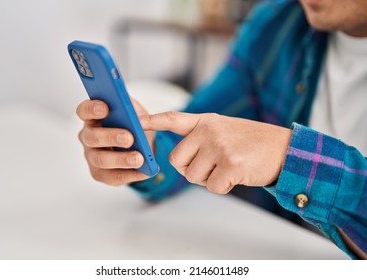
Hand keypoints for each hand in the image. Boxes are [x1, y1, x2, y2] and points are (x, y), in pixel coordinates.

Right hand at [76, 98, 153, 185]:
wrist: (141, 144)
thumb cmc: (132, 123)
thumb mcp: (136, 111)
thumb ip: (134, 110)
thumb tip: (139, 120)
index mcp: (93, 117)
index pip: (84, 110)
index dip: (92, 108)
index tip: (105, 108)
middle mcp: (88, 136)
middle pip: (92, 137)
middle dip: (110, 137)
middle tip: (129, 138)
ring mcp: (92, 156)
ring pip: (100, 159)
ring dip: (121, 159)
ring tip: (139, 159)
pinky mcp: (100, 174)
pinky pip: (113, 176)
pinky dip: (130, 174)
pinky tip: (144, 171)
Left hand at [140, 112, 291, 193]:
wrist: (284, 148)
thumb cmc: (252, 142)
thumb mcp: (224, 128)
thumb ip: (200, 135)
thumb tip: (177, 158)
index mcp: (205, 121)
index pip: (173, 119)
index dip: (153, 121)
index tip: (137, 123)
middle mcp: (208, 131)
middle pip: (177, 162)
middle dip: (192, 169)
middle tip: (214, 165)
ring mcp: (219, 146)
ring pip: (193, 177)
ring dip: (209, 179)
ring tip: (228, 167)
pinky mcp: (230, 164)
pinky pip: (212, 187)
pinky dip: (223, 187)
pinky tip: (237, 175)